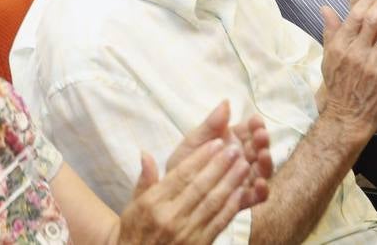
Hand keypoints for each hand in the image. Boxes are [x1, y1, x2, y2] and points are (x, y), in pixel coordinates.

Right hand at [117, 101, 268, 243]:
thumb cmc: (136, 231)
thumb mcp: (133, 205)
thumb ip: (144, 179)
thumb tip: (145, 153)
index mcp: (153, 203)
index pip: (181, 175)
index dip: (200, 157)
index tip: (216, 142)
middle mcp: (169, 217)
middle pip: (199, 186)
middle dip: (219, 165)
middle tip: (235, 148)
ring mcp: (186, 232)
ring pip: (212, 202)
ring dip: (230, 182)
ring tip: (243, 165)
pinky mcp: (199, 244)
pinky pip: (218, 222)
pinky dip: (231, 206)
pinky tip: (241, 192)